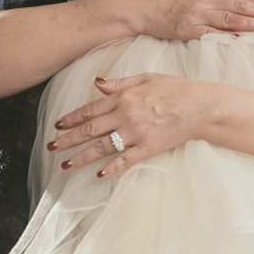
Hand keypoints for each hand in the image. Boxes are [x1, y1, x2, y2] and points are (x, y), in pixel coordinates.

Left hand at [48, 74, 220, 177]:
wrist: (201, 106)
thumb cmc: (176, 89)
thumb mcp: (146, 77)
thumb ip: (120, 82)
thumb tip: (97, 83)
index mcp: (124, 96)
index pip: (91, 109)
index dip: (72, 118)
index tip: (58, 126)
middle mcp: (126, 115)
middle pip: (91, 129)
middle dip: (69, 139)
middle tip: (52, 147)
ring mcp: (136, 133)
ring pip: (103, 147)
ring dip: (82, 157)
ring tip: (66, 165)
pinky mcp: (149, 147)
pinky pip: (126, 160)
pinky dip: (112, 168)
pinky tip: (99, 175)